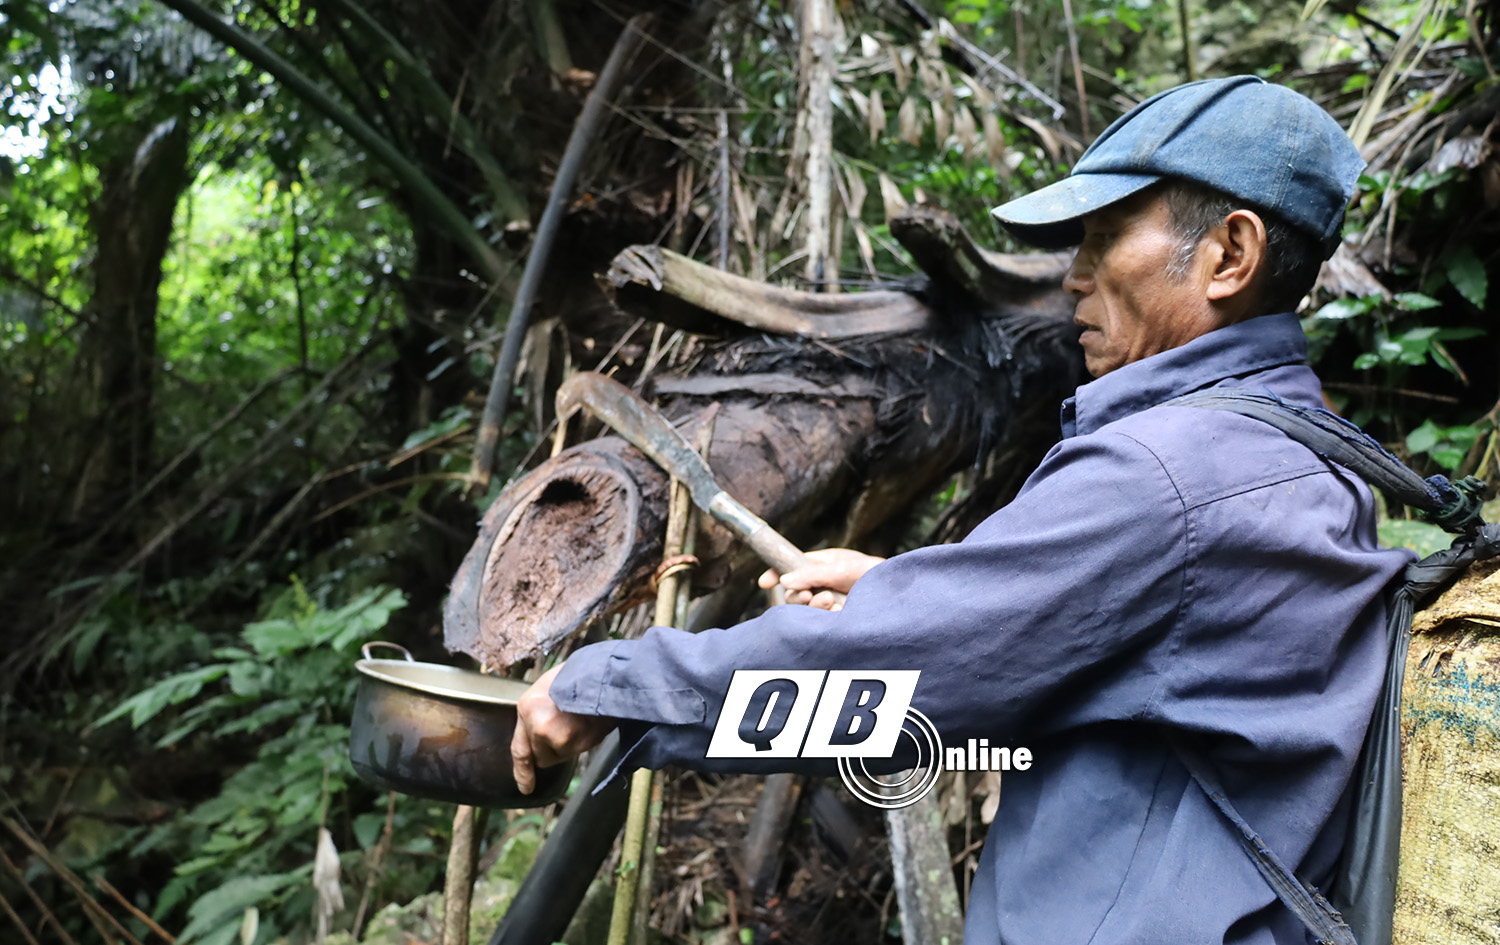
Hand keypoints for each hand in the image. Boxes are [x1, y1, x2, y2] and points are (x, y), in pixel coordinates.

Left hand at [510, 664, 616, 794]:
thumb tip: (536, 735)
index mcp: (527, 709)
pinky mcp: (579, 744)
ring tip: (578, 719)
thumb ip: (536, 713)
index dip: (522, 771)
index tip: (525, 788)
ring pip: (561, 756)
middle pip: (542, 757)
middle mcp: (539, 727)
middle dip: (552, 749)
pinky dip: (583, 741)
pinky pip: (578, 751)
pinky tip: (587, 722)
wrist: (604, 673)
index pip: (520, 749)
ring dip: (569, 745)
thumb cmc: (577, 675)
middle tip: (566, 727)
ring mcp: (559, 738)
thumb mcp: (547, 688)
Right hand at [757, 548, 885, 610]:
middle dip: (798, 595)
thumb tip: (785, 581)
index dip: (775, 573)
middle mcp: (821, 585)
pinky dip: (824, 618)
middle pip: (793, 593)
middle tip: (811, 596)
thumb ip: (812, 573)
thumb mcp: (842, 567)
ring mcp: (827, 604)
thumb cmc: (875, 575)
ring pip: (803, 609)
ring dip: (813, 605)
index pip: (791, 567)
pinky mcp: (833, 622)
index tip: (764, 582)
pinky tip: (839, 613)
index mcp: (821, 565)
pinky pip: (816, 622)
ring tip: (831, 602)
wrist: (899, 599)